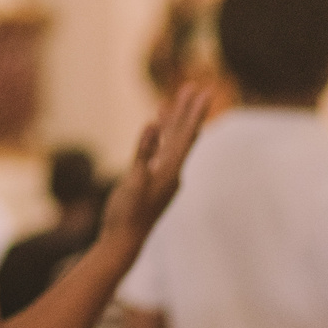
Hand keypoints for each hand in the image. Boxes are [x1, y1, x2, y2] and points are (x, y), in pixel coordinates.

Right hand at [101, 83, 211, 238]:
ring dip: (172, 122)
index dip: (194, 112)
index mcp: (171, 170)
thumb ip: (144, 153)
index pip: (186, 135)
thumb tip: (152, 126)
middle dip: (186, 110)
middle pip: (182, 135)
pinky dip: (158, 138)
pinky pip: (159, 152)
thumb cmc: (127, 213)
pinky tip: (156, 132)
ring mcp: (162, 177)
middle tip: (192, 87)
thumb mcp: (134, 181)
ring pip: (170, 143)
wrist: (123, 241)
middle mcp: (172, 171)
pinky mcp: (152, 181)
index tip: (204, 92)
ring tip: (170, 102)